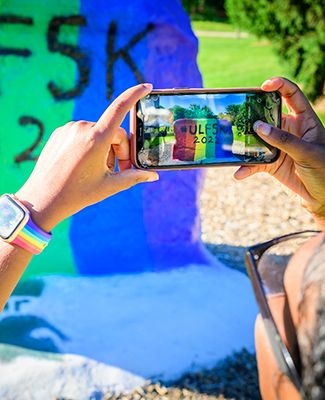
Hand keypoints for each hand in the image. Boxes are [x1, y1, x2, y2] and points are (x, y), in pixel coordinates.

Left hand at [15, 84, 158, 231]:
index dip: (135, 94)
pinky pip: (83, 134)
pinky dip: (90, 146)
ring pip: (98, 133)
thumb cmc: (77, 194)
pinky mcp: (59, 133)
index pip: (120, 108)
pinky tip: (84, 164)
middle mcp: (82, 128)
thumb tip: (153, 176)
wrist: (42, 199)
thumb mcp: (110, 186)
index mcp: (96, 139)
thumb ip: (134, 177)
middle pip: (113, 132)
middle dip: (120, 150)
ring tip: (99, 170)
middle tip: (119, 170)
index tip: (147, 86)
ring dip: (105, 148)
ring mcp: (68, 129)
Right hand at [234, 77, 324, 227]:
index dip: (279, 85)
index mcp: (304, 120)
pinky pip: (254, 162)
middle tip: (237, 115)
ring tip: (231, 144)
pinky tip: (239, 173)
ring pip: (257, 139)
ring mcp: (279, 147)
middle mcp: (289, 130)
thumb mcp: (307, 152)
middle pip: (267, 115)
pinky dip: (246, 168)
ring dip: (244, 142)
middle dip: (252, 115)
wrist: (323, 198)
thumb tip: (258, 126)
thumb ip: (283, 140)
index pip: (292, 95)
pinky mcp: (271, 163)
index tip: (263, 86)